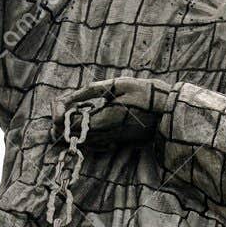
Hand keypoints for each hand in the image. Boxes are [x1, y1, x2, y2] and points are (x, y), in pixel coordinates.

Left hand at [54, 77, 174, 149]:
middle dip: (60, 122)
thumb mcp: (115, 85)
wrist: (168, 110)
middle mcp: (104, 135)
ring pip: (80, 140)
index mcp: (102, 120)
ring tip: (74, 108)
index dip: (58, 114)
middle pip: (71, 137)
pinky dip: (83, 130)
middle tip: (62, 104)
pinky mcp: (115, 141)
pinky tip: (87, 117)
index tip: (59, 101)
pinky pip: (91, 141)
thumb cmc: (144, 93)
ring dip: (71, 126)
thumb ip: (88, 93)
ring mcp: (110, 140)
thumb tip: (65, 100)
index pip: (68, 125)